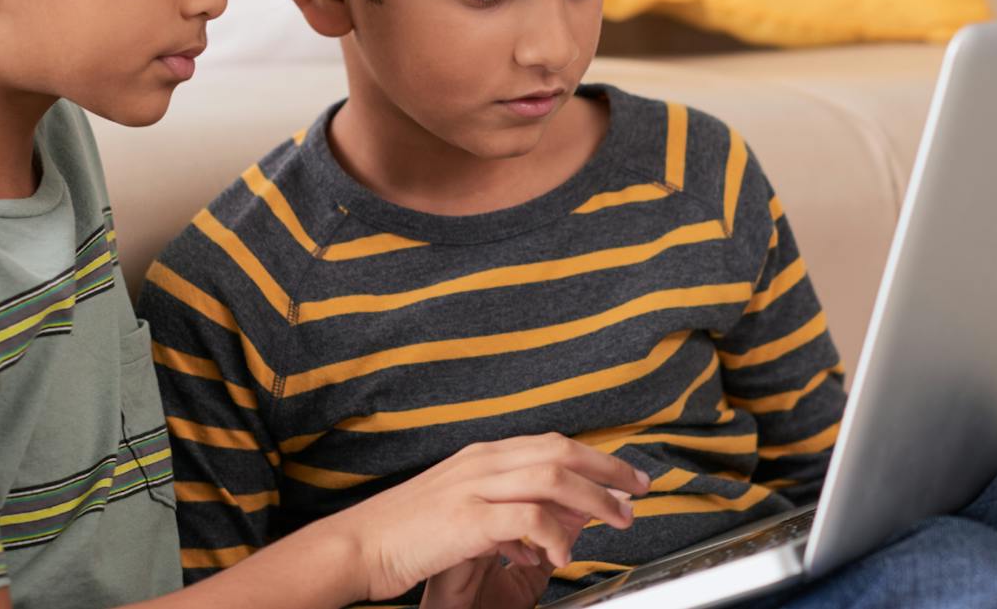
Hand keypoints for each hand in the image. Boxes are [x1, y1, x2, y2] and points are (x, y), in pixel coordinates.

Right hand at [326, 432, 649, 602]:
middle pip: (562, 452)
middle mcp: (483, 461)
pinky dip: (555, 533)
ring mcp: (475, 485)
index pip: (552, 444)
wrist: (359, 544)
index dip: (596, 459)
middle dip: (608, 470)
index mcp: (483, 455)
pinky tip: (563, 552)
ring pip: (554, 477)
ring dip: (595, 498)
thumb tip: (553, 521)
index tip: (624, 475)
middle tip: (638, 489)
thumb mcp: (464, 511)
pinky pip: (529, 518)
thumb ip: (509, 511)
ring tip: (617, 520)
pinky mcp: (468, 518)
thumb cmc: (407, 532)